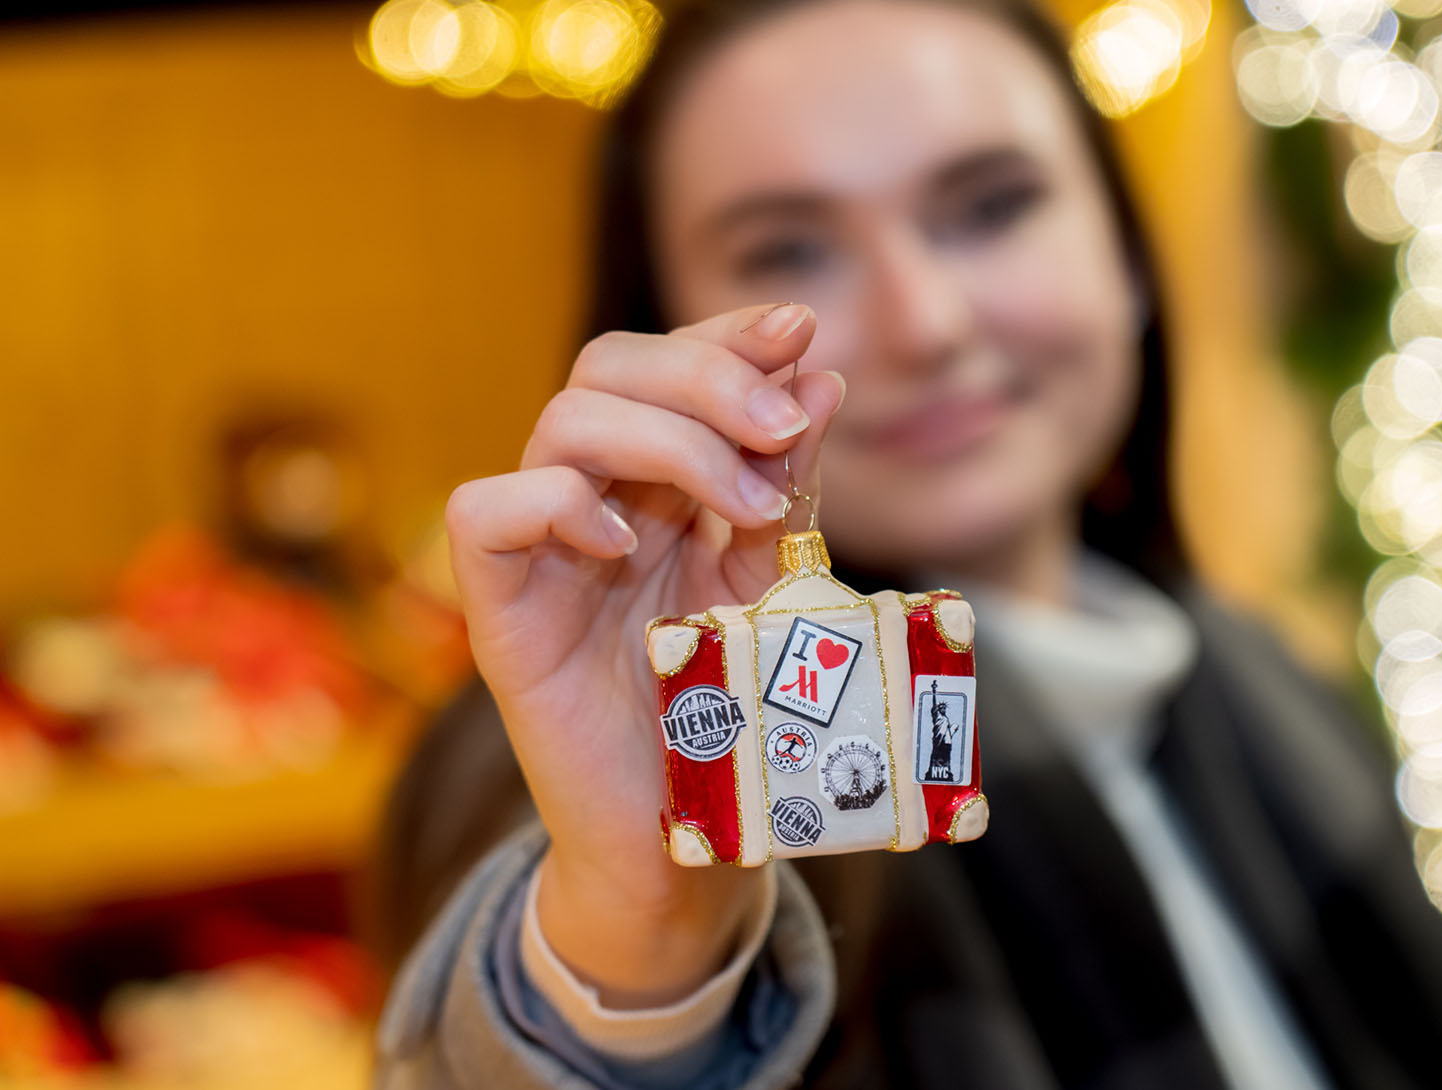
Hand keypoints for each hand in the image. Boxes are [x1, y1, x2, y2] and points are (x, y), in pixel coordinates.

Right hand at [445, 303, 844, 1005]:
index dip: (724, 334)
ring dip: (668, 441)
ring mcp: (542, 552)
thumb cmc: (731, 707)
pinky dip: (558, 502)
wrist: (689, 833)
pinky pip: (484, 512)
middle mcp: (592, 499)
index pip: (665, 363)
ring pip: (560, 423)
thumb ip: (788, 484)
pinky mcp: (501, 614)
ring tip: (745, 507)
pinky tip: (629, 545)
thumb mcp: (775, 580)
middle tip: (781, 425)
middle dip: (704, 374)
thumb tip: (820, 378)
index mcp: (655, 483)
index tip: (799, 332)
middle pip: (607, 367)